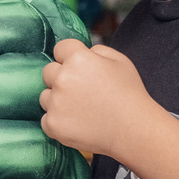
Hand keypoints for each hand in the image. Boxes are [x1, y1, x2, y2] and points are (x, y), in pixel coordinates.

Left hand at [39, 40, 166, 156]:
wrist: (133, 130)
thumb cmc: (130, 95)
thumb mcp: (120, 61)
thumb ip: (97, 51)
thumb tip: (83, 52)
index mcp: (78, 59)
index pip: (60, 48)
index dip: (70, 56)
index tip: (79, 67)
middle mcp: (62, 79)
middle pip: (48, 71)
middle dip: (61, 77)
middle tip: (82, 90)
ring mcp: (55, 103)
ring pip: (46, 96)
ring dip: (57, 100)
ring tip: (81, 109)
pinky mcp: (53, 125)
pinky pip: (46, 119)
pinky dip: (59, 121)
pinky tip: (78, 122)